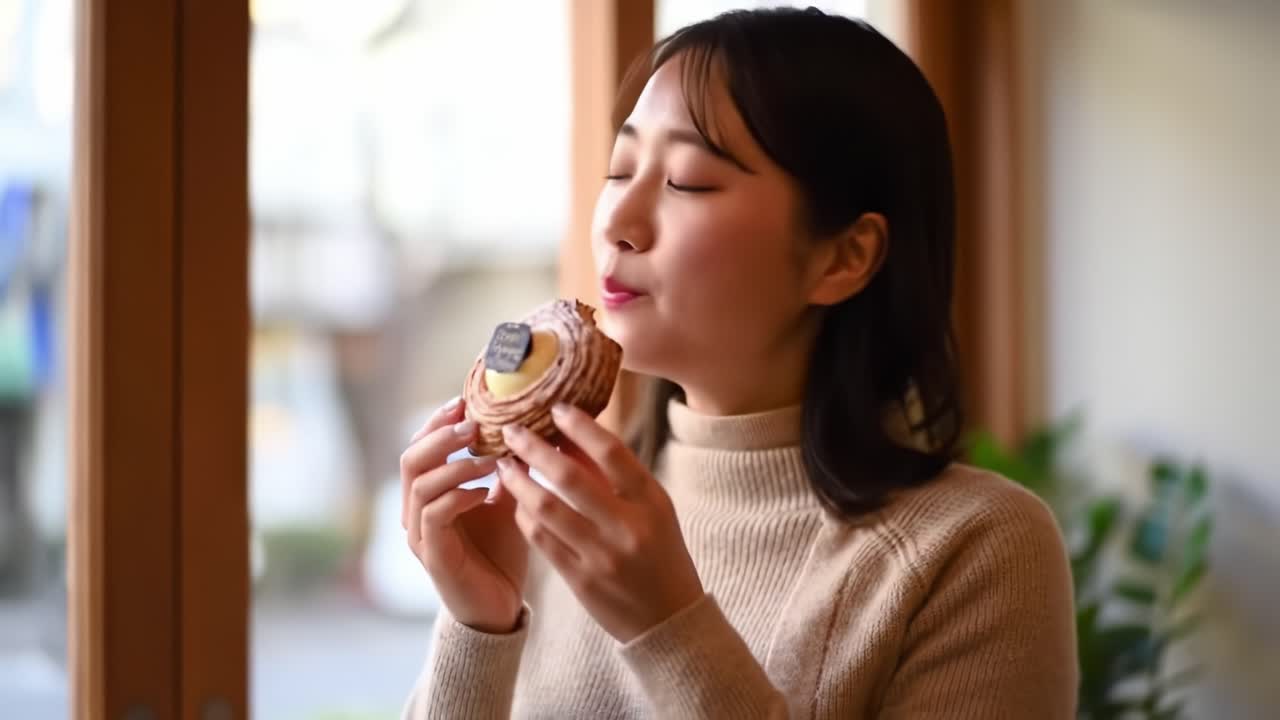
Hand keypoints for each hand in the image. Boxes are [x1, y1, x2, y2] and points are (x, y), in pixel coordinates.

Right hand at [401, 397, 528, 633]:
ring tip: (490, 459)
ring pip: (420, 485)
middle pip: (410, 459)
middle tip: (473, 424)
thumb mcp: (507, 500)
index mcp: (427, 494)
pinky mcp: (434, 557)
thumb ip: (506, 468)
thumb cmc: (500, 552)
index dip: (437, 422)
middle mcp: (415, 512)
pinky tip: (486, 492)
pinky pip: (435, 516)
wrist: (499, 607)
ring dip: (456, 466)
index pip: (420, 447)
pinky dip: (459, 497)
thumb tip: (526, 426)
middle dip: (441, 436)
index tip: (463, 401)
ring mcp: (421, 536)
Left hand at [497, 403, 704, 642]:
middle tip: (513, 431)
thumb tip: (574, 437)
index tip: (556, 408)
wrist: (668, 620)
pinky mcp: (580, 581)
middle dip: (535, 449)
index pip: (612, 453)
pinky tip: (517, 501)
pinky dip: (525, 516)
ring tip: (505, 464)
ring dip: (519, 482)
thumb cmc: (660, 554)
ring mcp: (601, 556)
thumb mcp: (653, 510)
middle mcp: (627, 528)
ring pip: (546, 509)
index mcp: (651, 503)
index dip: (581, 426)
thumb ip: (618, 478)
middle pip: (570, 478)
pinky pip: (541, 540)